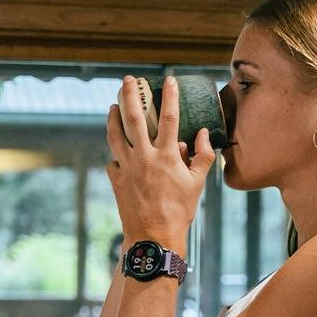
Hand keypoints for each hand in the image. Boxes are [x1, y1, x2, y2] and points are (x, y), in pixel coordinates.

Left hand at [105, 75, 215, 251]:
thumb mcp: (198, 183)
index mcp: (166, 156)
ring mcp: (126, 168)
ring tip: (113, 106)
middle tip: (127, 80)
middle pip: (133, 119)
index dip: (169, 96)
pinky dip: (116, 155)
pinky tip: (118, 151)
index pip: (169, 117)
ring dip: (113, 119)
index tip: (169, 79)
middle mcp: (143, 158)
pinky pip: (113, 161)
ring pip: (115, 136)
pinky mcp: (115, 180)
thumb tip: (203, 133)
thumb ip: (203, 155)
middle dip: (130, 96)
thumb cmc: (180, 211)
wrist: (154, 237)